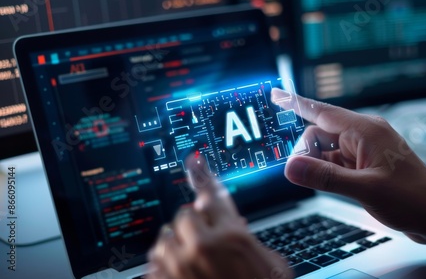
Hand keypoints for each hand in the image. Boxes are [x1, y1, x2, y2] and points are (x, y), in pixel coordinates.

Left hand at [147, 156, 291, 278]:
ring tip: (191, 262)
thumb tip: (231, 224)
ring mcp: (179, 269)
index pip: (214, 195)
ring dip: (176, 246)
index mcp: (232, 237)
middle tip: (206, 242)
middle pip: (184, 215)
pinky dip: (164, 267)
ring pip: (163, 239)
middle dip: (195, 226)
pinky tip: (179, 275)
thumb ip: (246, 239)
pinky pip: (152, 265)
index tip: (194, 160)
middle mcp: (202, 247)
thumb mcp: (271, 265)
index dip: (204, 175)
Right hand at [272, 89, 425, 247]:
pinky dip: (327, 172)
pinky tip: (334, 185)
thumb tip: (290, 168)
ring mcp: (363, 150)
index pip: (321, 111)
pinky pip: (335, 162)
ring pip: (325, 150)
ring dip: (318, 166)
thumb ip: (325, 178)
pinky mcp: (364, 165)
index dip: (295, 103)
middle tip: (304, 175)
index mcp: (365, 131)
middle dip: (307, 153)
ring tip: (333, 185)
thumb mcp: (365, 189)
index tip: (275, 95)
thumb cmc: (412, 198)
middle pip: (318, 134)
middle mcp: (362, 136)